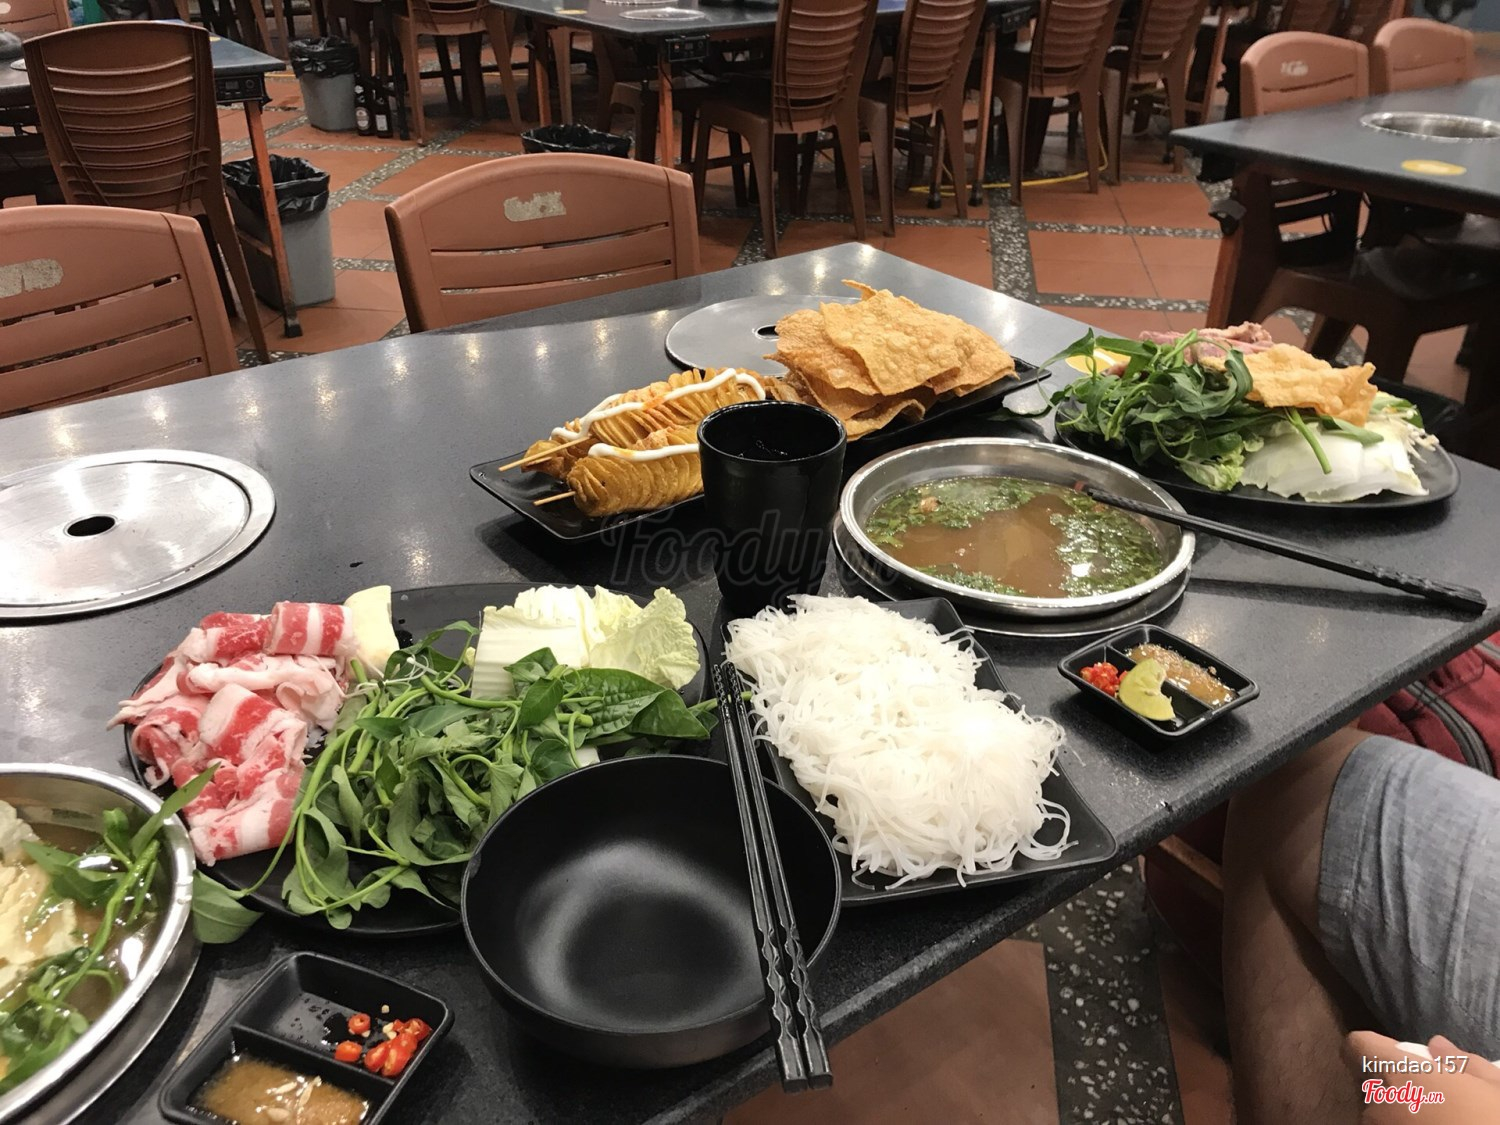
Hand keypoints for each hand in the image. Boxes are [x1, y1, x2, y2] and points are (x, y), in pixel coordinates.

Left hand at [1344, 1032, 1499, 1122]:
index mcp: (1400, 1076)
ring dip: (1396, 1116)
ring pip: (1376, 1115)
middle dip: (1392, 1087)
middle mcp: (1378, 1105)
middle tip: (1430, 1100)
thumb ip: (1461, 1062)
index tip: (1396, 1059)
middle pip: (1369, 1084)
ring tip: (1435, 1123)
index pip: (1356, 1047)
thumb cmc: (1494, 1121)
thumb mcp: (1495, 1088)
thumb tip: (1436, 1046)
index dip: (1373, 1049)